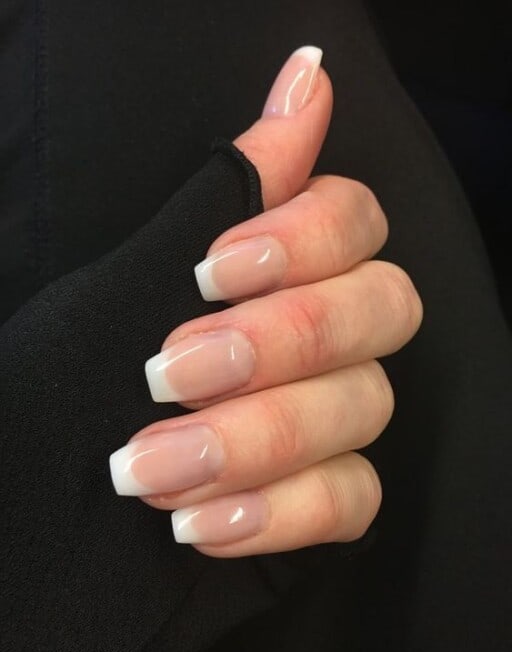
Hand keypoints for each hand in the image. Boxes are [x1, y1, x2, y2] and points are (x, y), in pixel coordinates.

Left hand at [109, 46, 421, 556]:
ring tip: (151, 466)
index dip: (307, 237)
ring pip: (369, 406)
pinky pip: (355, 500)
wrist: (33, 500)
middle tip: (172, 371)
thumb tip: (307, 79)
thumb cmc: (69, 379)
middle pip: (386, 308)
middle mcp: (317, 340)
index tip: (212, 270)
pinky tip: (198, 524)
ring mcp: (326, 422)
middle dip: (284, 339)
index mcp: (276, 277)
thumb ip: (223, 194)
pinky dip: (282, 511)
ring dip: (259, 436)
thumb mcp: (125, 282)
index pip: (358, 222)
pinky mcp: (319, 502)